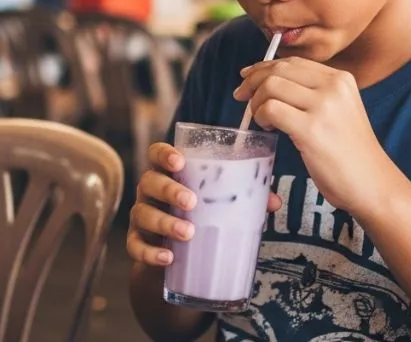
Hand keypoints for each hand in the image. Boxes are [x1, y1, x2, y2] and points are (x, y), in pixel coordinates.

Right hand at [127, 142, 282, 266]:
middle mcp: (150, 191)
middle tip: (191, 202)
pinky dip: (150, 252)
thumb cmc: (200, 216)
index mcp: (168, 174)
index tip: (179, 161)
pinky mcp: (136, 243)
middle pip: (149, 181)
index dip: (164, 154)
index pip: (156, 153)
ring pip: (142, 214)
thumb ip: (244, 198)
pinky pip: (135, 246)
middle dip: (169, 190)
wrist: (178, 256)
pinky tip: (168, 258)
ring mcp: (141, 217)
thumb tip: (274, 201)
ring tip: (187, 233)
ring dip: (164, 222)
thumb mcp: (219, 204)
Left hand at [234, 57, 392, 215]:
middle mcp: (334, 86)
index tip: (248, 77)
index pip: (293, 62)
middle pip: (278, 70)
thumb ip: (314, 94)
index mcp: (341, 79)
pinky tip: (268, 129)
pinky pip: (270, 109)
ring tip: (261, 120)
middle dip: (252, 81)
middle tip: (241, 97)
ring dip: (256, 102)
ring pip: (270, 86)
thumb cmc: (350, 153)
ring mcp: (324, 106)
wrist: (373, 183)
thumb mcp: (340, 111)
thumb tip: (271, 81)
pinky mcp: (311, 129)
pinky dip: (261, 117)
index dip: (264, 67)